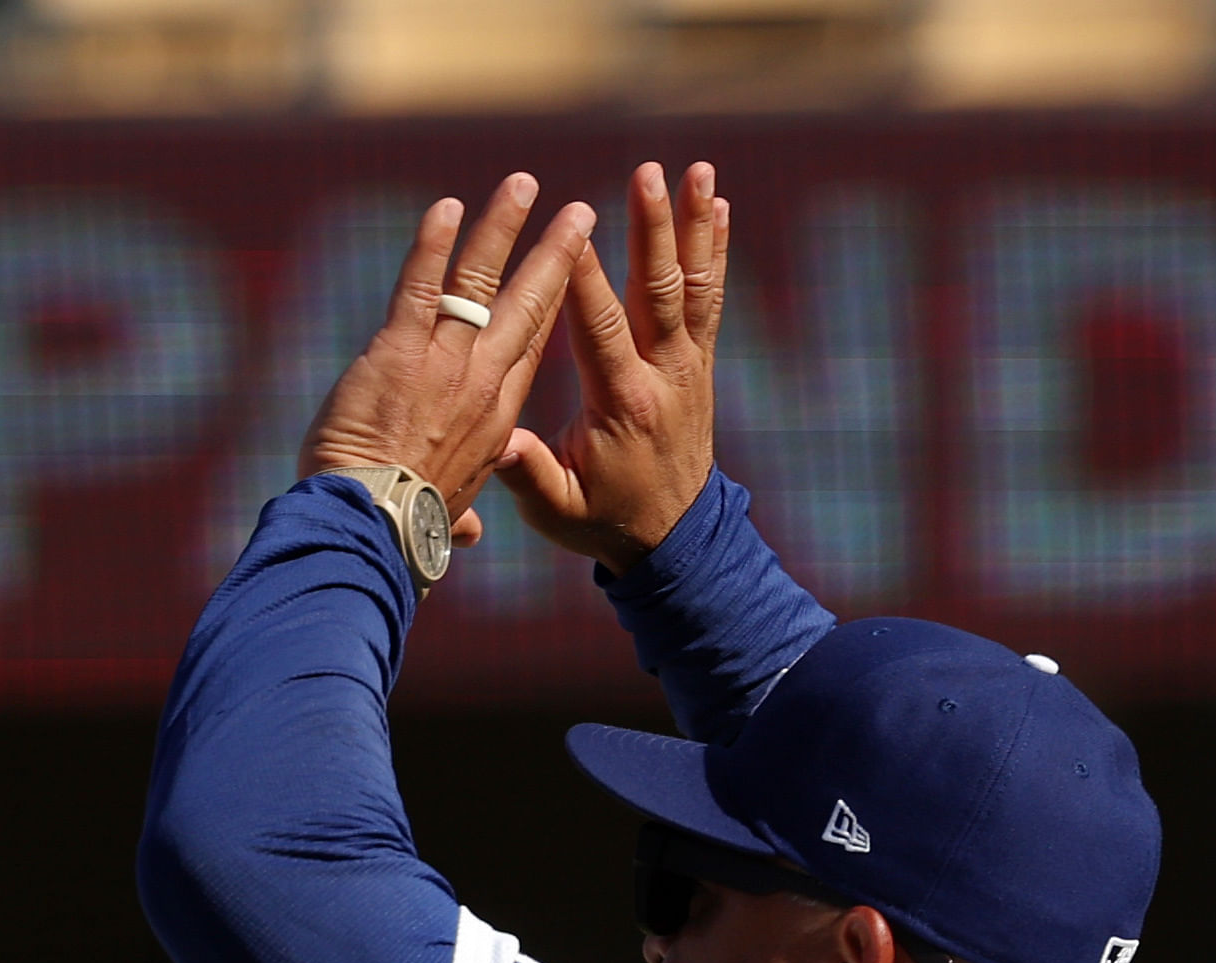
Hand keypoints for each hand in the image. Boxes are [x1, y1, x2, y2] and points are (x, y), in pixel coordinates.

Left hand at [295, 179, 601, 538]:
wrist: (375, 526)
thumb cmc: (406, 527)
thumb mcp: (448, 518)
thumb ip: (462, 512)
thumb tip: (470, 533)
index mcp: (499, 418)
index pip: (531, 345)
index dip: (554, 303)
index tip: (569, 271)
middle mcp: (483, 380)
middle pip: (530, 302)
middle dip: (555, 253)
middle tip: (579, 213)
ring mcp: (445, 360)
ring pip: (481, 279)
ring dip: (501, 226)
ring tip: (521, 183)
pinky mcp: (400, 348)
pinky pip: (421, 283)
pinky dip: (433, 242)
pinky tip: (446, 208)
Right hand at [495, 160, 727, 567]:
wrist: (672, 540)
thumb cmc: (602, 521)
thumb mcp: (556, 511)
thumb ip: (527, 474)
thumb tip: (497, 441)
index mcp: (622, 404)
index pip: (601, 329)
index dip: (588, 277)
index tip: (577, 226)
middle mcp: (664, 376)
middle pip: (658, 290)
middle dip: (652, 229)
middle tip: (649, 174)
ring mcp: (689, 365)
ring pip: (692, 284)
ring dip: (694, 224)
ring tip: (697, 170)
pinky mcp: (700, 362)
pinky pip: (709, 297)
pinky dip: (714, 250)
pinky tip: (717, 205)